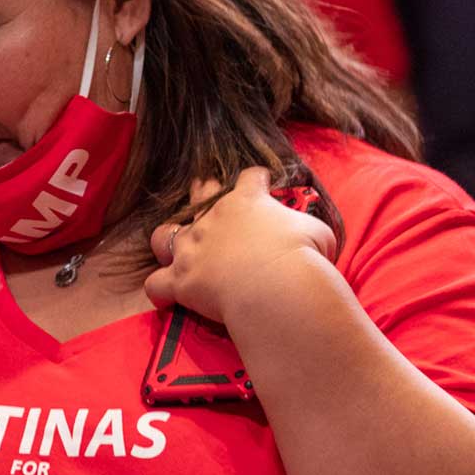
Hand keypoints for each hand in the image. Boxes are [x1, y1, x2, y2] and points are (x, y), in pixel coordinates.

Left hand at [144, 167, 338, 324]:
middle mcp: (214, 218)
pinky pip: (156, 284)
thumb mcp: (318, 232)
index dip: (256, 181)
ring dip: (168, 242)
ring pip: (163, 236)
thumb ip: (307, 227)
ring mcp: (193, 248)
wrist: (277, 286)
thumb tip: (314, 236)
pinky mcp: (181, 280)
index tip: (262, 184)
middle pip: (200, 193)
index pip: (250, 178)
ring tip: (175, 250)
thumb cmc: (303, 255)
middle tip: (210, 198)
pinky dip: (160, 290)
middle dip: (203, 192)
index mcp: (248, 201)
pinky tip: (166, 296)